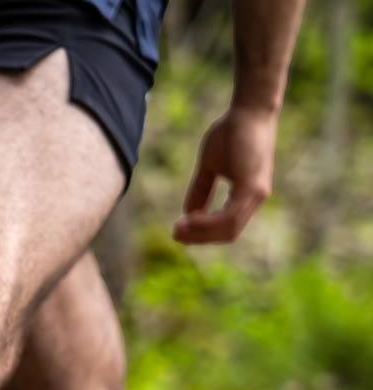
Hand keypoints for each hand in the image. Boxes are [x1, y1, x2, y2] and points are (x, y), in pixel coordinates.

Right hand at [173, 106, 277, 244]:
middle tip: (176, 234)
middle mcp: (255, 199)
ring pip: (228, 229)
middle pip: (227, 234)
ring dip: (201, 233)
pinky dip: (208, 222)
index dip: (203, 233)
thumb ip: (201, 189)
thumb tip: (188, 213)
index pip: (226, 227)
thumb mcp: (210, 165)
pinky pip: (229, 217)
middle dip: (200, 238)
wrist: (249, 109)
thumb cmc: (232, 131)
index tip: (179, 230)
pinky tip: (190, 218)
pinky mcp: (252, 187)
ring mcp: (256, 194)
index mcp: (246, 195)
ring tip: (179, 228)